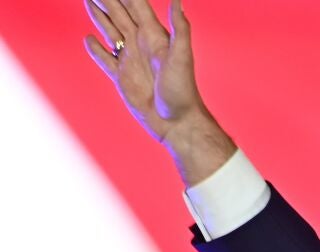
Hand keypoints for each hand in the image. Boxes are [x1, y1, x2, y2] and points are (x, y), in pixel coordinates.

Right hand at [84, 0, 233, 184]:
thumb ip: (180, 29)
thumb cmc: (183, 91)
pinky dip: (96, 49)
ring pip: (110, 31)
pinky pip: (105, 59)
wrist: (177, 122)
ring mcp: (131, 60)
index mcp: (154, 36)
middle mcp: (141, 45)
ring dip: (99, 16)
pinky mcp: (122, 78)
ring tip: (88, 1)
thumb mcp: (182, 57)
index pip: (136, 6)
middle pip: (119, 14)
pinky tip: (89, 39)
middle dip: (108, 0)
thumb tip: (177, 0)